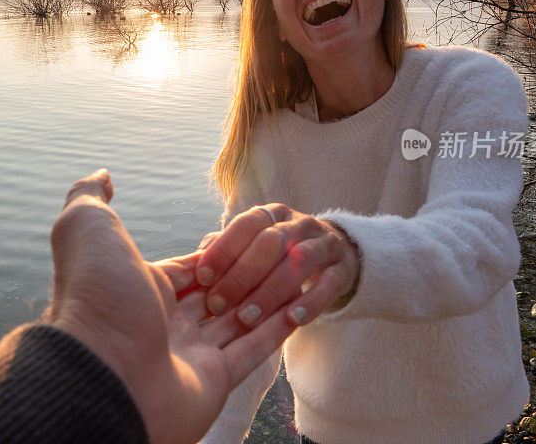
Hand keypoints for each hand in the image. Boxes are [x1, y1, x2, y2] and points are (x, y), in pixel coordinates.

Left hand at [48, 170, 297, 443]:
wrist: (99, 373)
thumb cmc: (94, 294)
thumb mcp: (85, 228)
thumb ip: (92, 197)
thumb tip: (103, 174)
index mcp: (143, 289)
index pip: (193, 266)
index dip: (221, 251)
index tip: (251, 234)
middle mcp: (167, 322)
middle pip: (220, 292)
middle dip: (248, 274)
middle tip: (282, 252)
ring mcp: (191, 354)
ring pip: (241, 320)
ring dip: (269, 298)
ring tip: (300, 274)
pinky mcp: (216, 382)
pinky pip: (254, 350)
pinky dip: (278, 329)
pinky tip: (302, 307)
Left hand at [195, 204, 360, 327]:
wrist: (333, 255)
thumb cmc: (278, 256)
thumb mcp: (254, 246)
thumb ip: (226, 250)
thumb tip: (193, 261)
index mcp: (272, 215)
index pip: (246, 225)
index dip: (224, 249)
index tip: (201, 277)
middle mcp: (298, 224)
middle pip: (271, 243)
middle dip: (242, 274)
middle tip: (218, 305)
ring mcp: (324, 244)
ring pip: (299, 262)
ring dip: (270, 292)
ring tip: (247, 319)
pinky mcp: (342, 270)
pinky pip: (329, 285)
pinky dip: (311, 302)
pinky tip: (292, 320)